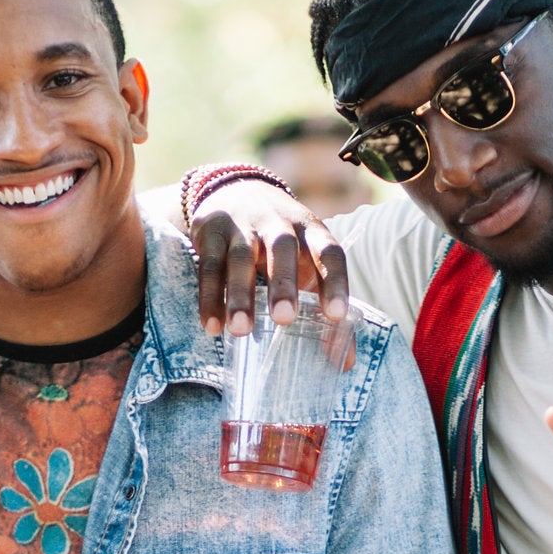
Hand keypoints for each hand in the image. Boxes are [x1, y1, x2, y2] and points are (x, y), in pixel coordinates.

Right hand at [192, 182, 350, 337]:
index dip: (335, 282)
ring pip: (240, 258)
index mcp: (310, 230)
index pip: (329, 252)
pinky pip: (208, 267)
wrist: (236, 190)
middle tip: (284, 319)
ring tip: (241, 331)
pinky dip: (210, 297)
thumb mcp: (306, 263)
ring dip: (240, 295)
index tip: (337, 316)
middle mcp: (278, 222)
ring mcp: (242, 225)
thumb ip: (324, 306)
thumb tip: (344, 362)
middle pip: (282, 249)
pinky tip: (212, 327)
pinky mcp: (211, 232)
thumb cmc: (282, 242)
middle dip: (283, 284)